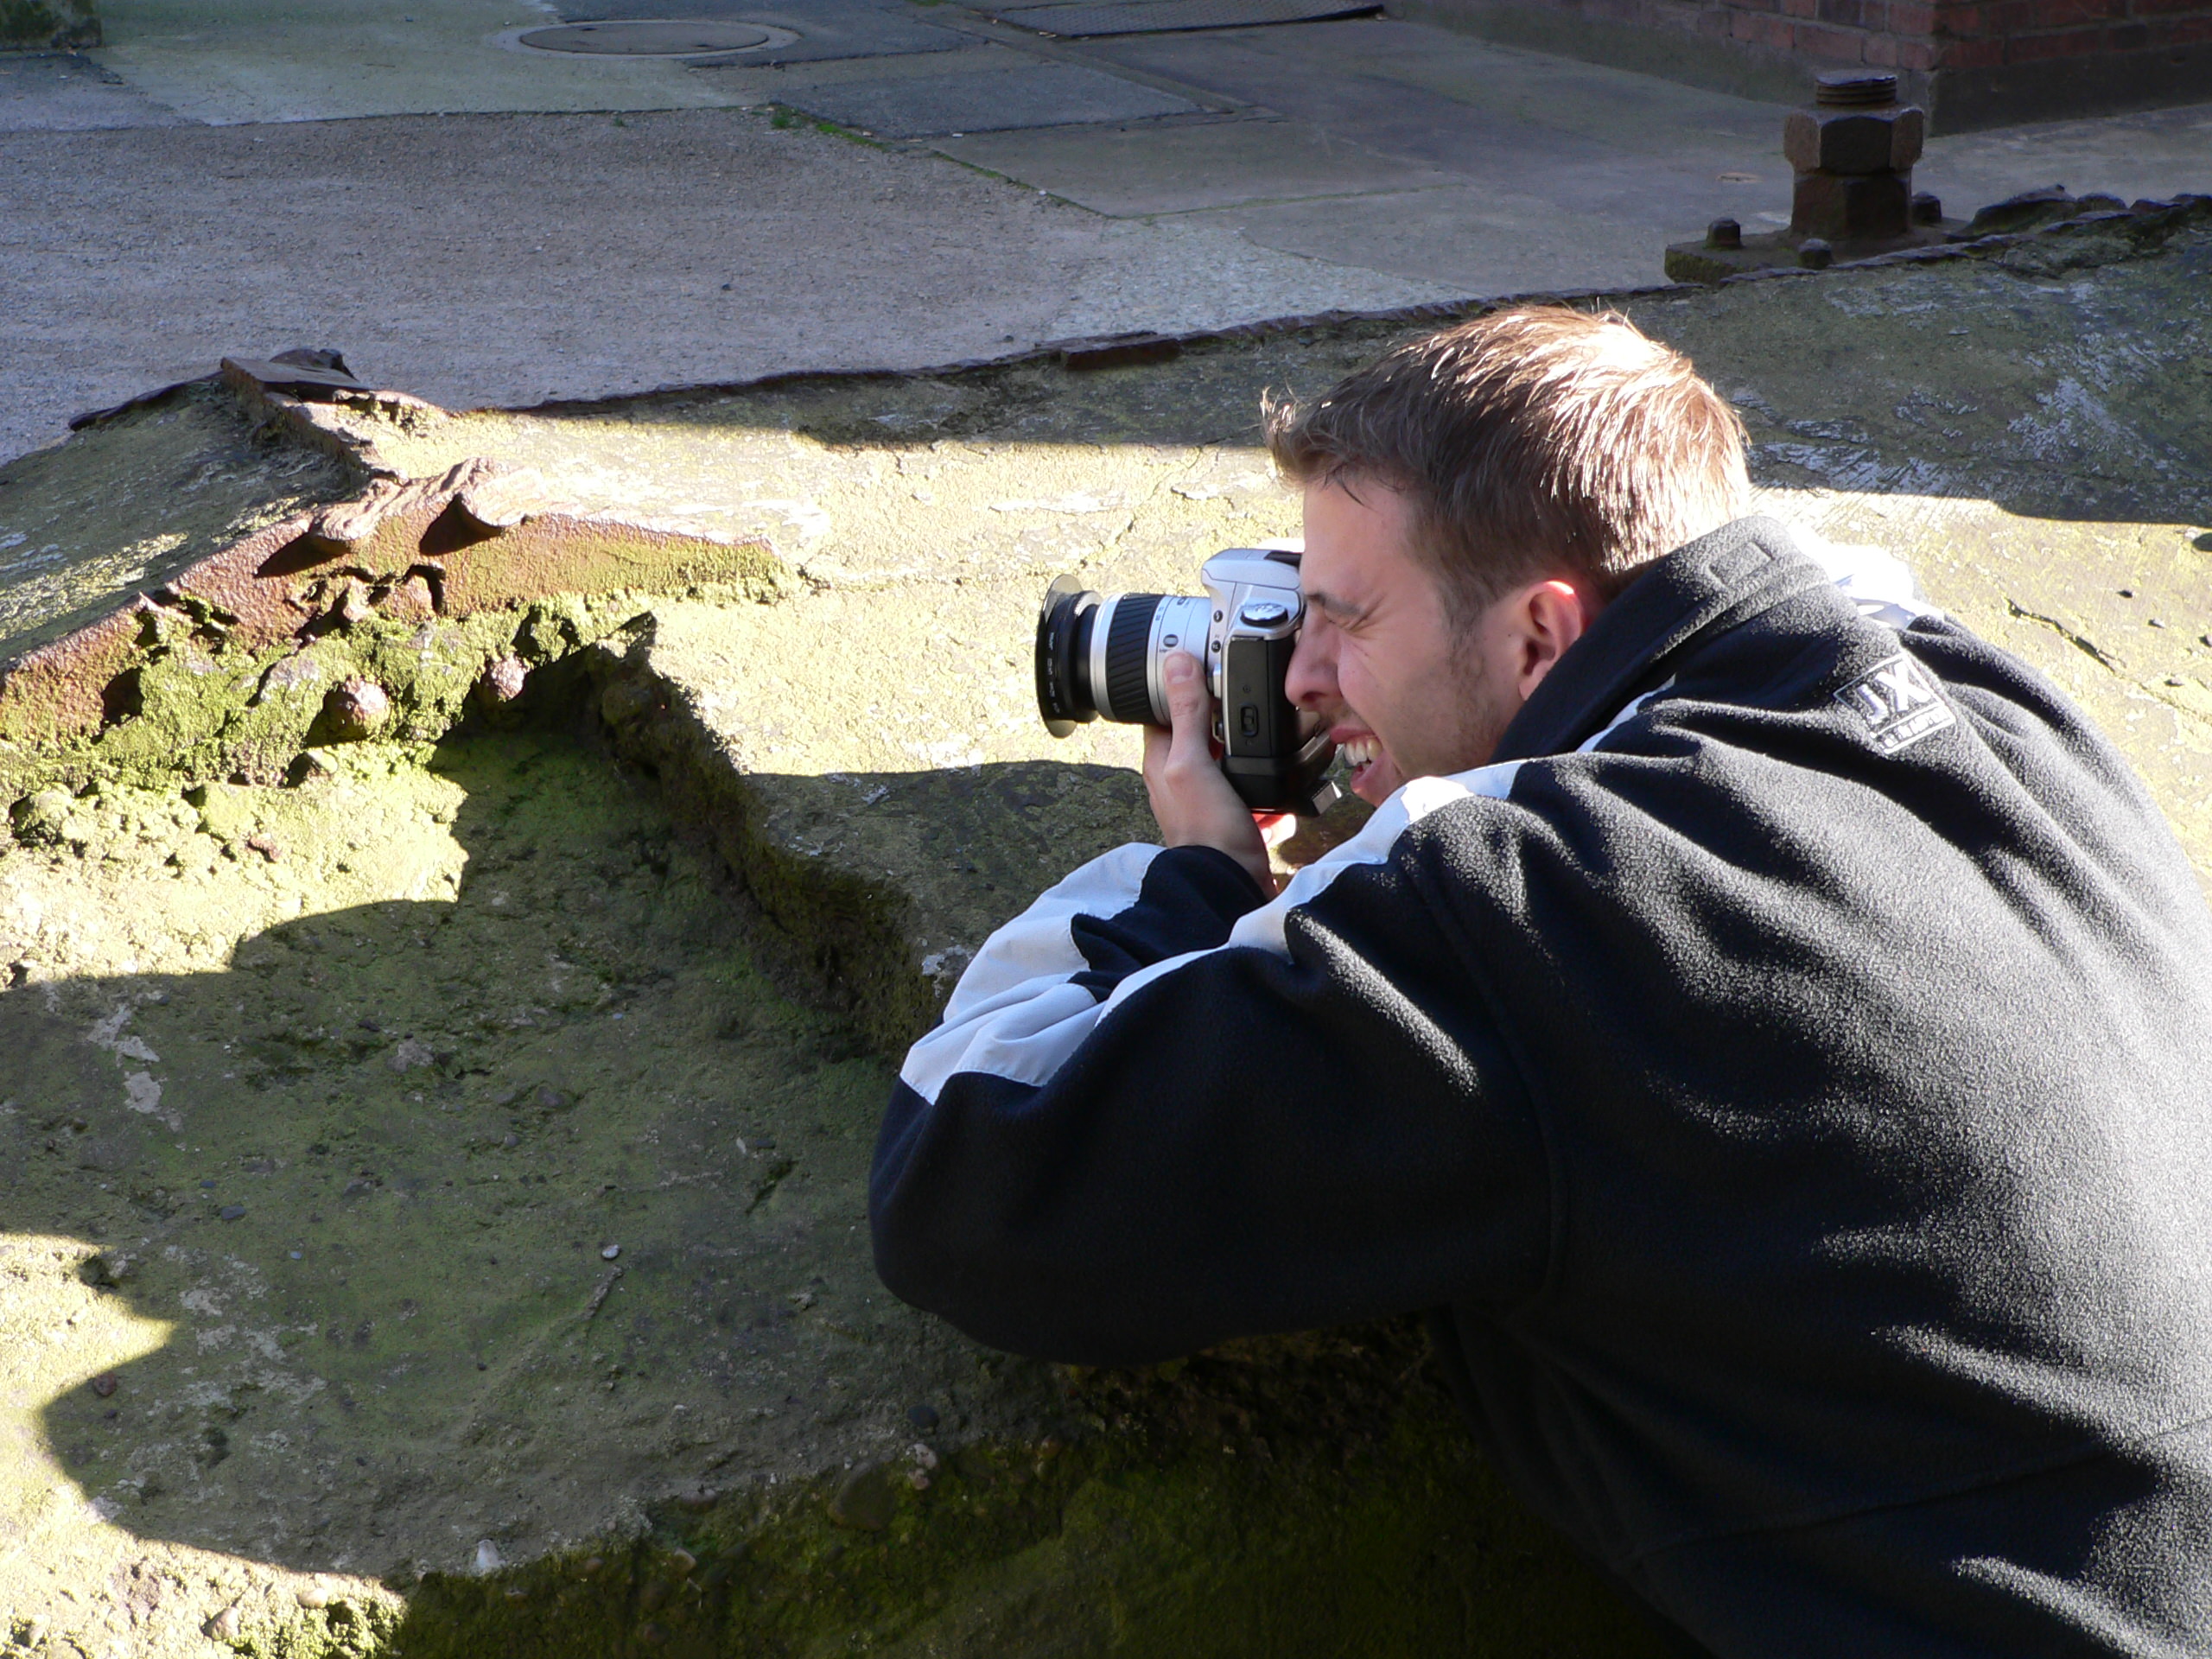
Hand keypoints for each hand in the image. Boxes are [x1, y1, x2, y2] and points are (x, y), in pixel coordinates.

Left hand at [1143, 652, 1271, 892]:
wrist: (1230, 887)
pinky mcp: (1235, 824)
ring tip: (1273, 742)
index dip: (1179, 688)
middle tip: (1248, 700)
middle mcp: (1181, 783)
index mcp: (1162, 764)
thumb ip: (1186, 715)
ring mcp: (1209, 805)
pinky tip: (1285, 791)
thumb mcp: (1192, 763)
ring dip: (1251, 758)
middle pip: (1202, 738)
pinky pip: (1255, 800)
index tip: (1203, 666)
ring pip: (1231, 768)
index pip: (1163, 712)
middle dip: (1224, 722)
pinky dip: (1270, 795)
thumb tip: (1176, 664)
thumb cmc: (1206, 830)